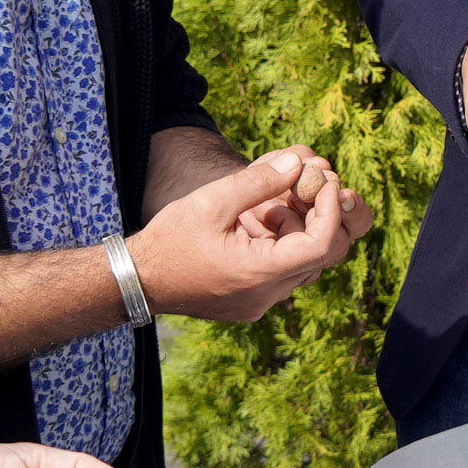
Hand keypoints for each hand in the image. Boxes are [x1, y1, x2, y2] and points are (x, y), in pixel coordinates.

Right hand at [130, 148, 372, 321]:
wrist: (137, 279)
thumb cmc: (170, 239)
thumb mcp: (211, 201)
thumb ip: (258, 181)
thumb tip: (298, 163)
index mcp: (258, 273)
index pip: (322, 245)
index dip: (330, 210)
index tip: (321, 182)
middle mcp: (266, 296)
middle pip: (322, 257)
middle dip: (320, 217)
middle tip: (305, 189)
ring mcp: (260, 303)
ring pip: (306, 266)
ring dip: (300, 231)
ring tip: (272, 209)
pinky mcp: (252, 303)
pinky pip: (286, 274)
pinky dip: (284, 246)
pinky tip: (260, 227)